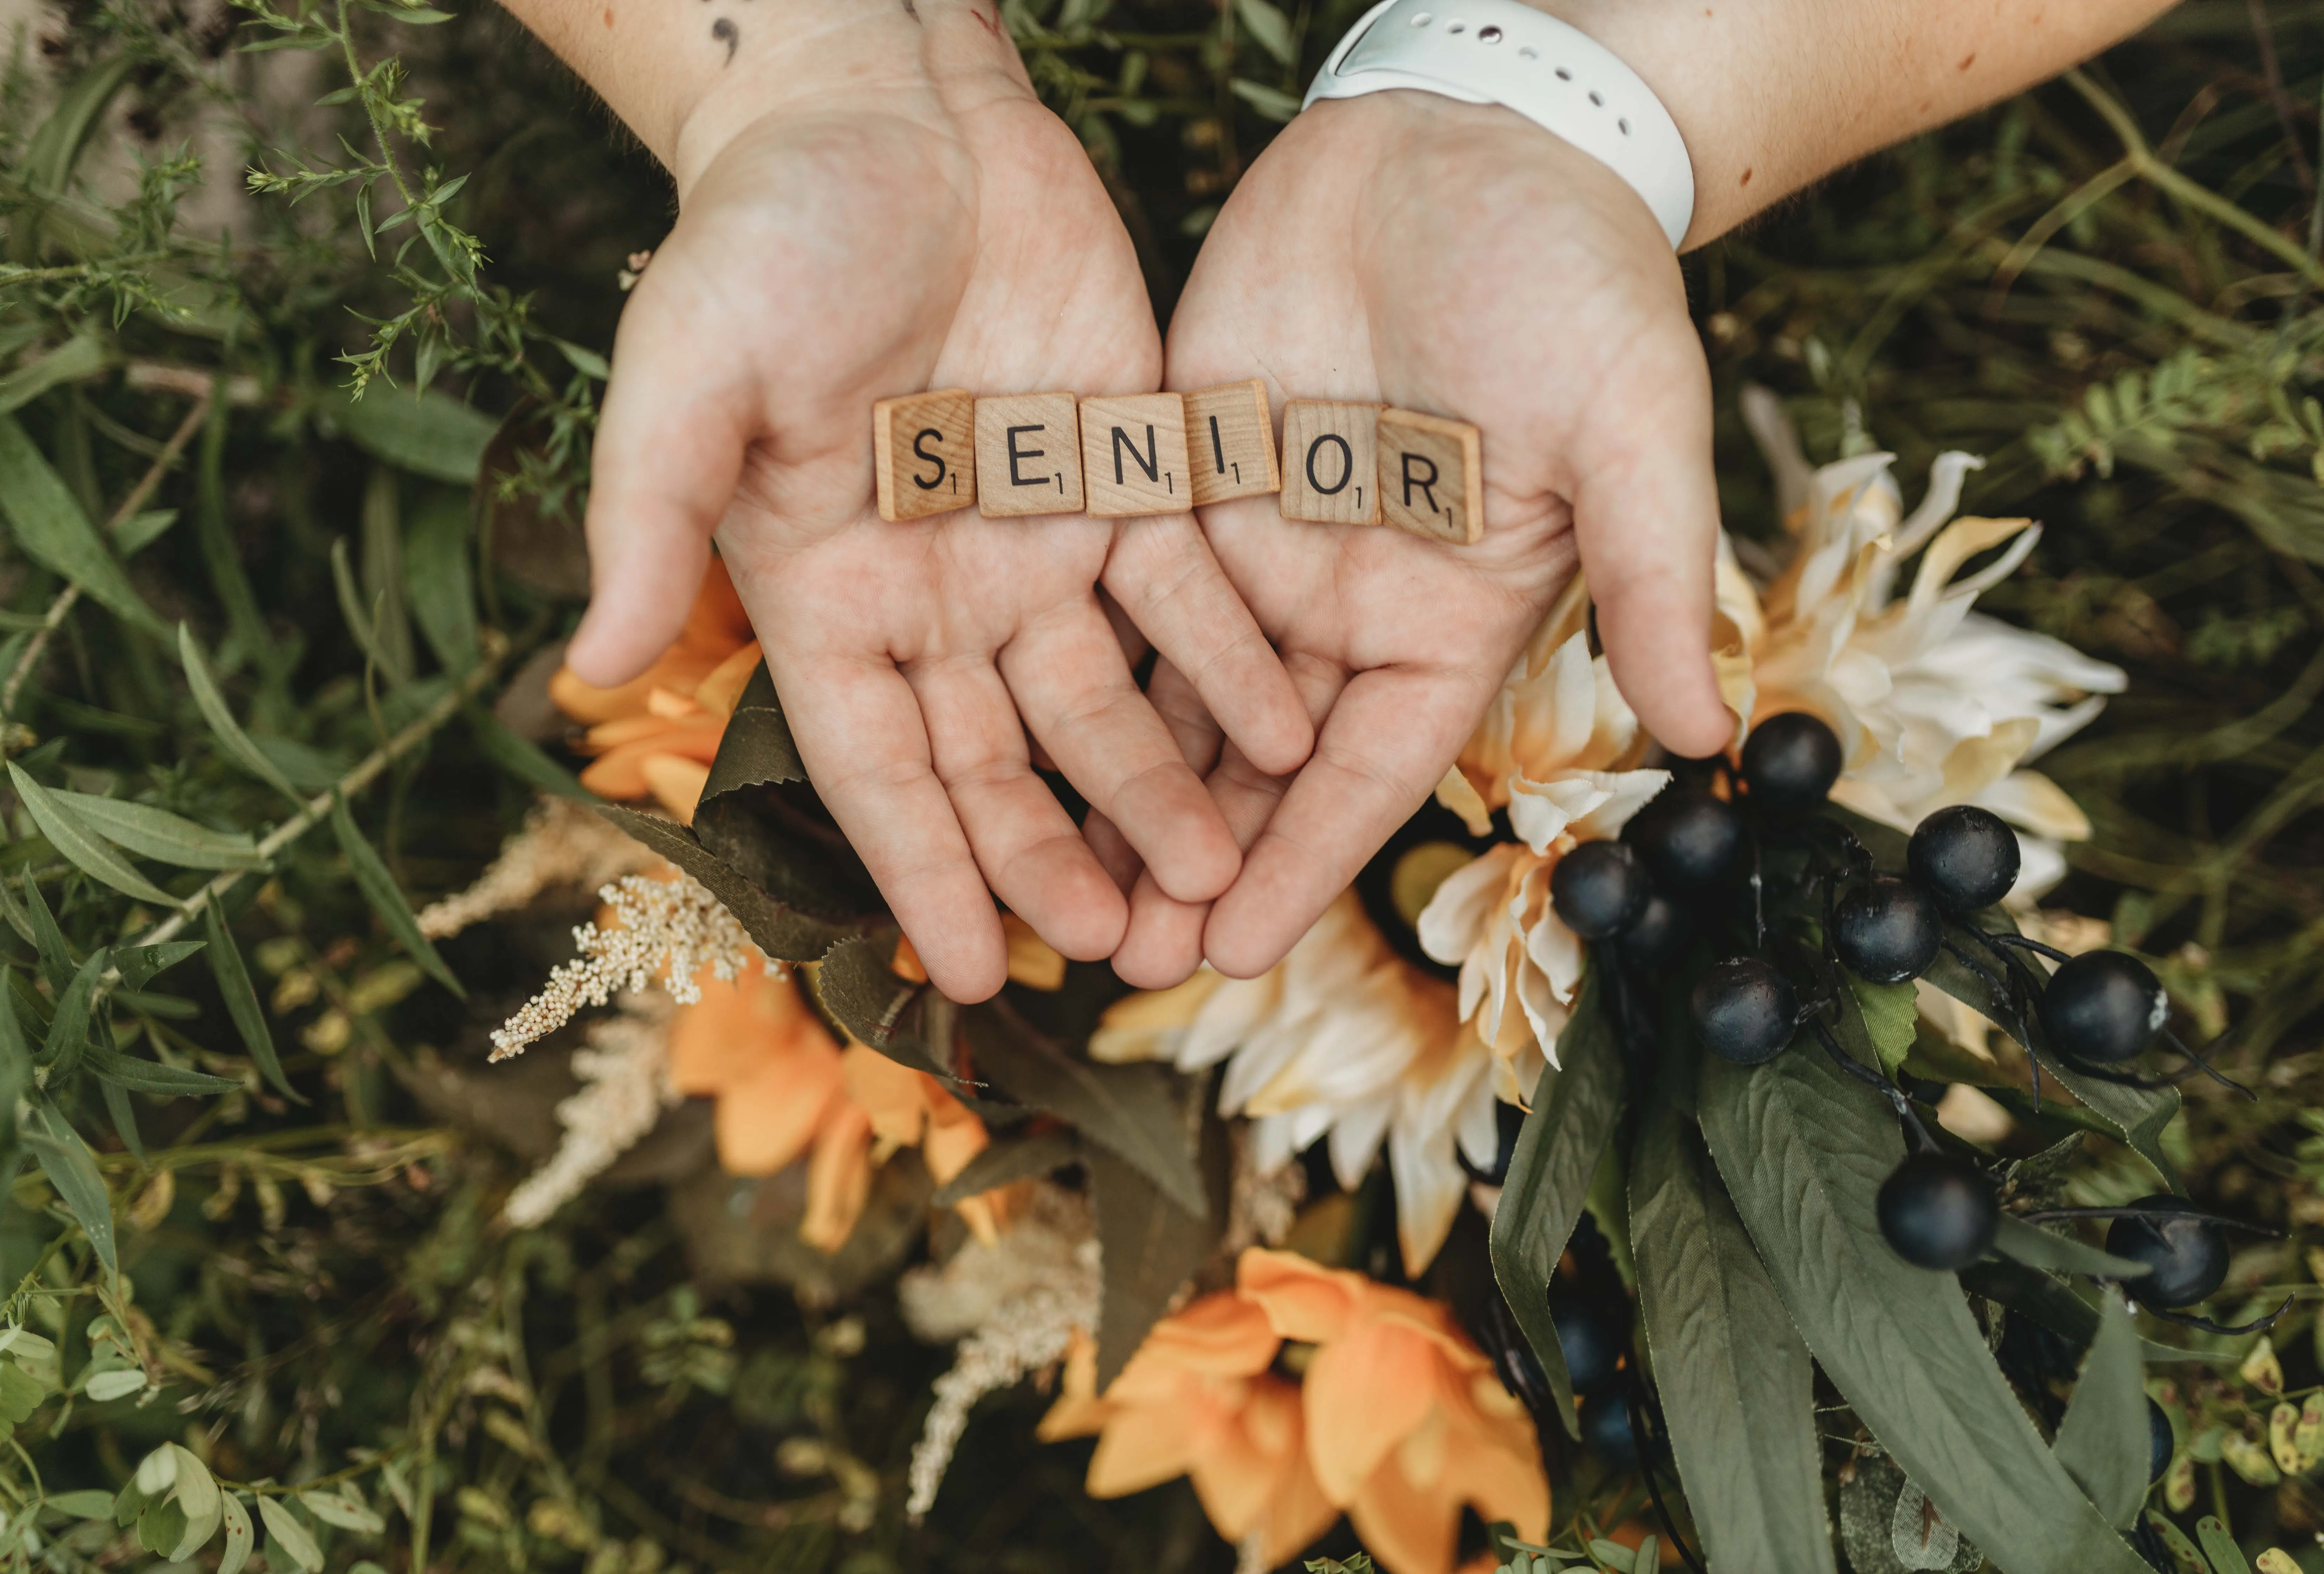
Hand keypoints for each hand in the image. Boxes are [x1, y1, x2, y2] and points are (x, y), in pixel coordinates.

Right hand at [567, 12, 1309, 1001]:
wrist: (887, 107)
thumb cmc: (766, 231)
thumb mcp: (687, 367)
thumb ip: (647, 515)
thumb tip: (584, 661)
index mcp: (829, 592)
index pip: (878, 767)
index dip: (924, 870)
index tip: (971, 976)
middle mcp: (938, 592)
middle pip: (1002, 760)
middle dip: (1056, 856)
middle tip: (1122, 948)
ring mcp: (1038, 540)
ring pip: (1106, 702)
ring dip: (1160, 790)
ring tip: (1216, 878)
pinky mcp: (1127, 474)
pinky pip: (1186, 596)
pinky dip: (1230, 664)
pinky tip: (1284, 735)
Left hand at [1104, 91, 1730, 986]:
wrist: (1474, 131)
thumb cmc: (1577, 272)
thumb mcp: (1630, 420)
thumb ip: (1651, 574)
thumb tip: (1708, 732)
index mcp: (1447, 616)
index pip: (1366, 772)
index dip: (1301, 862)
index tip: (1232, 952)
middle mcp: (1343, 598)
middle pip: (1254, 761)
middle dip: (1189, 857)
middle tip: (1114, 957)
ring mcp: (1257, 534)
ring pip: (1168, 690)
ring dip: (1112, 785)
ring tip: (1045, 878)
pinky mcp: (1183, 461)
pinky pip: (1116, 581)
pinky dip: (1070, 654)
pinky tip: (1005, 722)